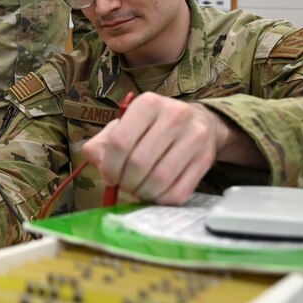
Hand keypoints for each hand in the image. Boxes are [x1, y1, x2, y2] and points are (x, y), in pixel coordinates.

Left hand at [83, 92, 230, 204]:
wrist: (200, 122)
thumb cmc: (153, 126)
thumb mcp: (124, 125)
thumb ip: (102, 143)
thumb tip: (97, 162)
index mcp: (148, 103)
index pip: (120, 142)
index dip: (109, 166)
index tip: (109, 177)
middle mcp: (174, 115)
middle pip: (139, 163)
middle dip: (125, 182)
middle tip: (123, 186)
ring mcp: (194, 136)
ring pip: (159, 179)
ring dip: (142, 193)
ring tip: (138, 190)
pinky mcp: (205, 159)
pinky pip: (177, 192)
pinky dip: (160, 199)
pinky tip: (155, 192)